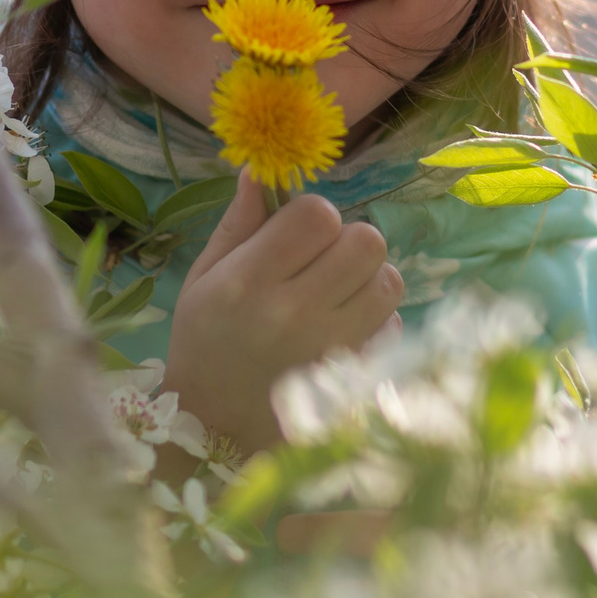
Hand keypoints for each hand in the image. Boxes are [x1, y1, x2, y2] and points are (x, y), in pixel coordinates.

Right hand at [162, 172, 404, 455]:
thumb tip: (260, 168)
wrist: (211, 428)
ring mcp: (332, 348)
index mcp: (250, 282)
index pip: (317, 214)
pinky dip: (376, 321)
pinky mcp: (354, 376)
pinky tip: (343, 329)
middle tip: (322, 261)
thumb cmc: (203, 342)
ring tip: (337, 293)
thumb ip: (239, 223)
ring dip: (368, 278)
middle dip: (348, 241)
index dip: (313, 214)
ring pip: (390, 281)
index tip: (297, 233)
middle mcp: (296, 313)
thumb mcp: (204, 278)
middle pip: (366, 241)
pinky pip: (393, 325)